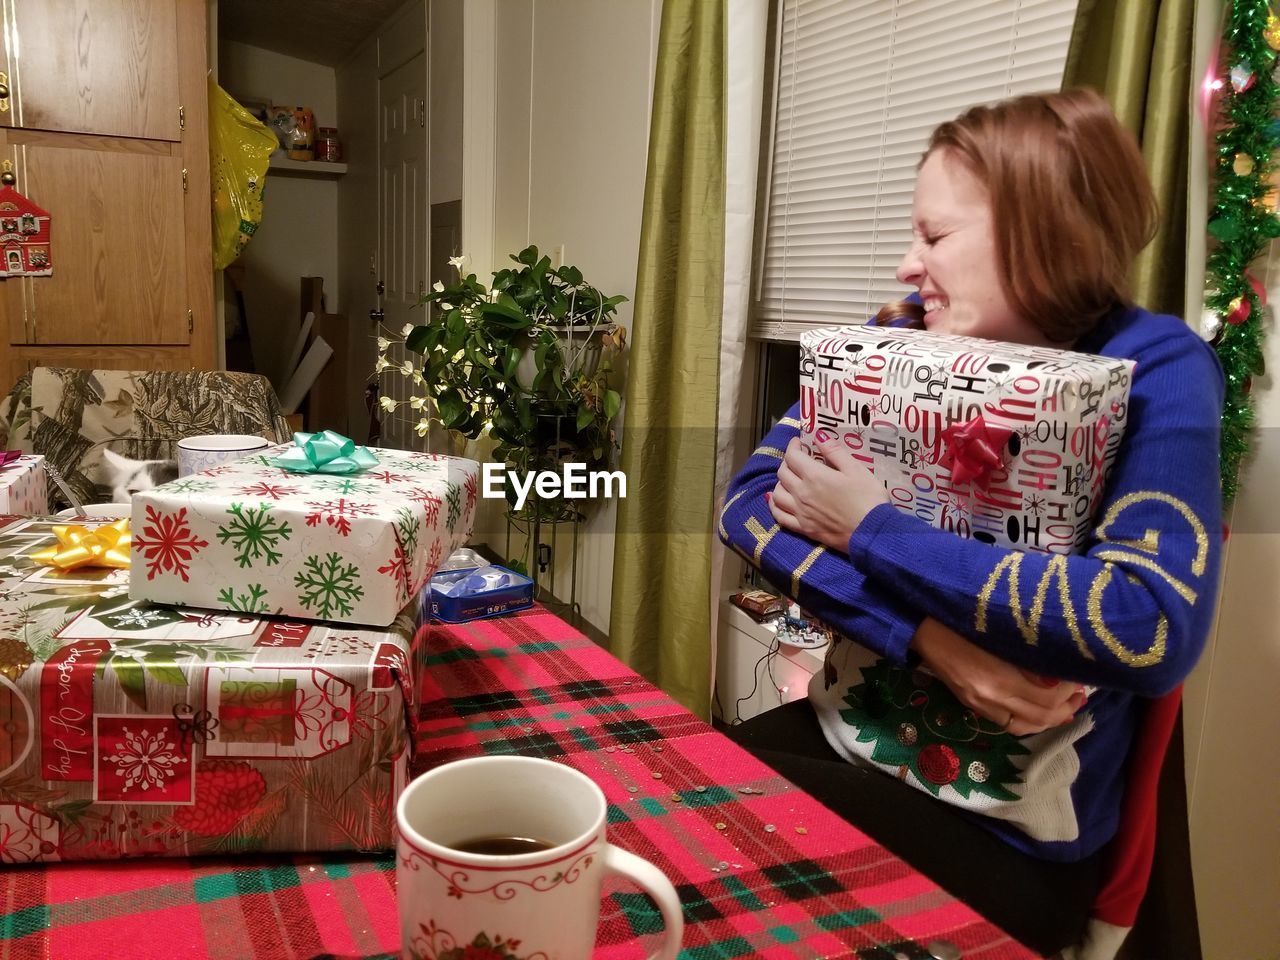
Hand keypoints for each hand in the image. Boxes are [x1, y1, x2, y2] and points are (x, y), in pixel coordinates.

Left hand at [769, 437, 889, 551]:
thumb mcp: (856, 469)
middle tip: (797, 459)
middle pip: (783, 473)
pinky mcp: (803, 529)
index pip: (793, 457)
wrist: (872, 532)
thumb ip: (835, 452)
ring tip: (789, 479)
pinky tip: (776, 501)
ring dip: (780, 482)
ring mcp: (800, 512)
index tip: (798, 442)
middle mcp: (802, 493)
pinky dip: (774, 506)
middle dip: (787, 461)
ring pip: (777, 494)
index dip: (793, 446)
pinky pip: (780, 516)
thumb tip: (819, 435)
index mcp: (814, 476)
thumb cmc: (868, 498)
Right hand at [910, 616, 1085, 735]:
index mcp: (1000, 678)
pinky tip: (1038, 713)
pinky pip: (1007, 724)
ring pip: (1024, 726)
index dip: (1069, 691)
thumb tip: (1056, 678)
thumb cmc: (963, 622)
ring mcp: (979, 704)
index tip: (1080, 677)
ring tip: (1066, 708)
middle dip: (1066, 708)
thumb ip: (1028, 660)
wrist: (922, 628)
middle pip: (1040, 716)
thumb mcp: (1000, 635)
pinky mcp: (971, 705)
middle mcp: (991, 698)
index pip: (1048, 697)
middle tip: (1082, 695)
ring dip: (1049, 720)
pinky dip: (1028, 723)